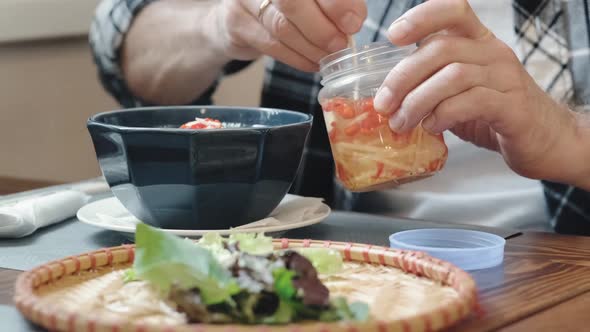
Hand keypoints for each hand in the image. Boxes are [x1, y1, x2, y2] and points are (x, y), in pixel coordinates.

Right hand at [212, 0, 366, 71]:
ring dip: (311, 47)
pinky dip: (297, 58)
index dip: (336, 3)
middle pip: (292, 2)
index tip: (354, 22)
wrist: (240, 15)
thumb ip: (332, 3)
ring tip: (328, 56)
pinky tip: (312, 62)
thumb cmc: (287, 3)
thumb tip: (353, 20)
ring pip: (282, 27)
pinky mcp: (236, 22)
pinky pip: (271, 46)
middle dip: (322, 28)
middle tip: (340, 44)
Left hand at [373, 0, 579, 182]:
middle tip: (384, 105)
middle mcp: (493, 53)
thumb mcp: (458, 92)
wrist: (543, 139)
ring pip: (453, 76)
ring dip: (418, 101)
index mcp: (478, 42)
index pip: (453, 11)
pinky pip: (472, 102)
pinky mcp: (512, 107)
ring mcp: (506, 78)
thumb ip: (430, 84)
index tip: (394, 36)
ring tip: (402, 123)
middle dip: (403, 77)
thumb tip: (386, 96)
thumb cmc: (493, 113)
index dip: (421, 18)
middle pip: (441, 49)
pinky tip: (431, 127)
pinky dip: (443, 115)